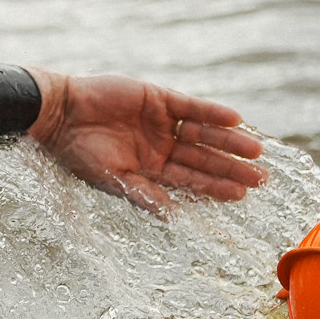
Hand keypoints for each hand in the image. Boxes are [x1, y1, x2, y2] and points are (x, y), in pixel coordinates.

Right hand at [24, 68, 264, 217]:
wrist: (59, 114)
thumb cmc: (79, 152)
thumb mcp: (114, 179)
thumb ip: (146, 196)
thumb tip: (175, 220)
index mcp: (149, 169)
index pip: (190, 180)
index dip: (216, 187)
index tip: (241, 195)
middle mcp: (159, 146)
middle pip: (203, 158)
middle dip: (230, 168)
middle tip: (260, 177)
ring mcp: (161, 121)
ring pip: (204, 133)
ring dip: (228, 142)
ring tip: (255, 151)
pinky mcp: (159, 98)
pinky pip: (193, 107)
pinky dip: (213, 113)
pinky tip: (235, 120)